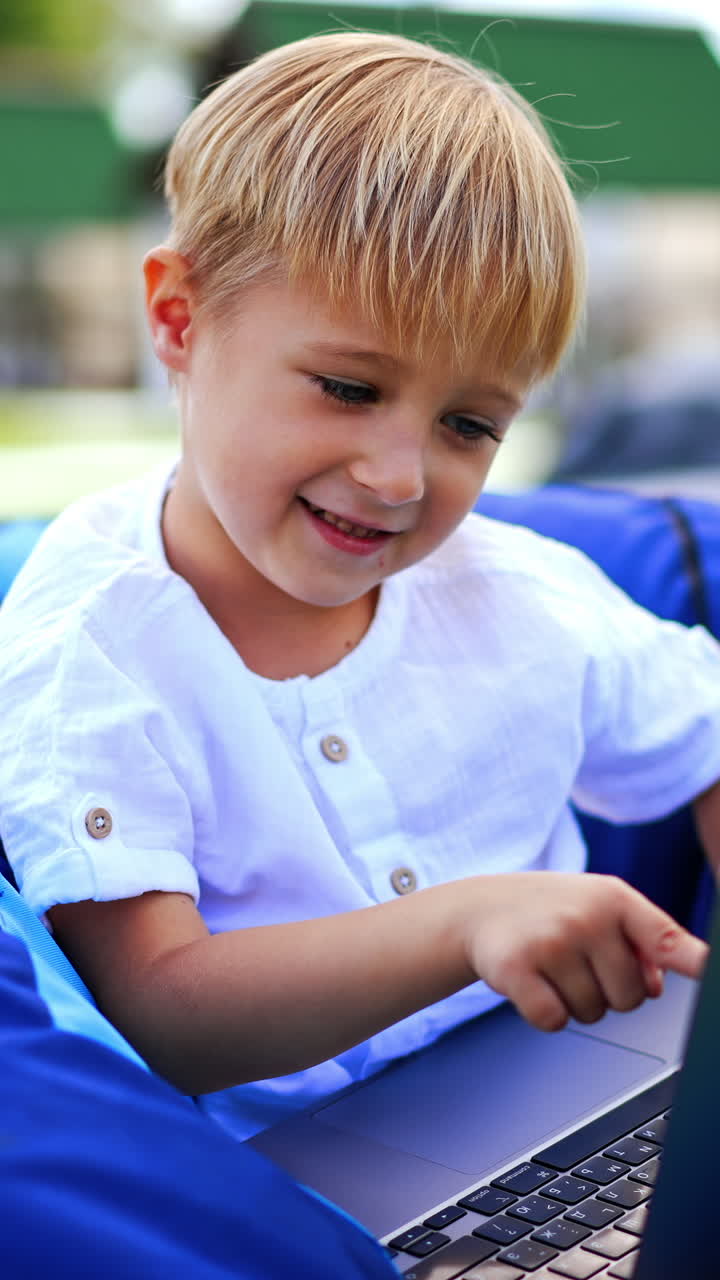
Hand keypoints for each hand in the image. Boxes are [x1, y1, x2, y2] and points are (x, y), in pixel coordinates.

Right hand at [461, 872, 706, 1031]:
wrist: (482, 908)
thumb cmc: (555, 911)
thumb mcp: (601, 910)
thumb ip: (642, 944)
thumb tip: (656, 986)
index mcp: (616, 899)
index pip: (668, 939)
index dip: (696, 963)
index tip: (712, 971)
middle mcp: (586, 917)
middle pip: (631, 999)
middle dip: (608, 992)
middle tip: (578, 962)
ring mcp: (551, 941)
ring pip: (594, 1014)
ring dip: (575, 1002)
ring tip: (553, 968)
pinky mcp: (517, 969)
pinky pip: (554, 1021)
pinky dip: (546, 1013)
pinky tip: (532, 983)